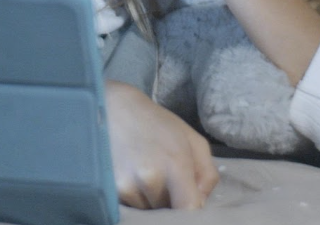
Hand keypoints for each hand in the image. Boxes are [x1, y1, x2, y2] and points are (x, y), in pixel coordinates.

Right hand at [105, 80, 218, 208]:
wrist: (114, 109)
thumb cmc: (158, 124)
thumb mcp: (193, 140)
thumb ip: (207, 174)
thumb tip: (202, 202)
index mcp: (175, 164)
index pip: (189, 209)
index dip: (191, 209)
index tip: (188, 200)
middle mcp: (149, 178)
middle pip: (169, 210)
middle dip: (171, 199)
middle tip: (163, 176)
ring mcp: (127, 185)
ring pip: (150, 210)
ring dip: (151, 199)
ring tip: (145, 173)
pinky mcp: (111, 189)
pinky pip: (132, 206)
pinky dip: (136, 196)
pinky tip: (132, 175)